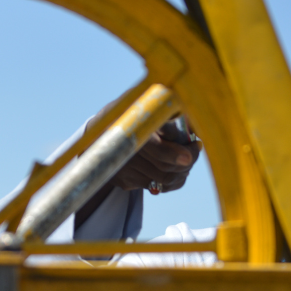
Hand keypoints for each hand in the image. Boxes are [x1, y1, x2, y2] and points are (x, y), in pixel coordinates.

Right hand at [74, 117, 202, 227]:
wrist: (95, 133)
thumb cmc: (126, 113)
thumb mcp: (142, 103)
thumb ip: (165, 110)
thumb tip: (192, 122)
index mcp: (129, 131)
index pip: (158, 150)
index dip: (179, 153)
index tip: (196, 145)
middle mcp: (125, 155)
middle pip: (165, 168)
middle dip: (187, 161)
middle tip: (195, 149)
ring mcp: (124, 171)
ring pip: (164, 180)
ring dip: (182, 171)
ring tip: (189, 158)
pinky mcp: (124, 182)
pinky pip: (157, 186)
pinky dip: (173, 180)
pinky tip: (178, 168)